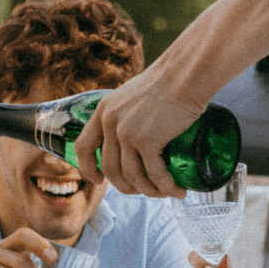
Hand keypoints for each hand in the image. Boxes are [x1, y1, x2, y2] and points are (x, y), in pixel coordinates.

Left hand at [75, 66, 206, 197]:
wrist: (185, 75)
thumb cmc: (168, 81)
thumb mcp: (134, 95)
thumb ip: (127, 111)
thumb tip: (135, 130)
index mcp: (103, 111)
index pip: (83, 147)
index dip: (88, 168)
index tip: (99, 180)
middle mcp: (110, 123)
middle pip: (110, 168)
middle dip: (125, 186)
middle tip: (142, 190)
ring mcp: (127, 133)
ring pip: (131, 176)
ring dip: (148, 191)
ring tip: (163, 192)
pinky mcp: (147, 140)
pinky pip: (154, 174)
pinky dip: (166, 187)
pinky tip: (177, 191)